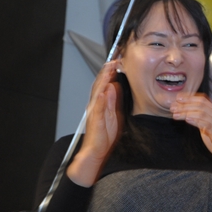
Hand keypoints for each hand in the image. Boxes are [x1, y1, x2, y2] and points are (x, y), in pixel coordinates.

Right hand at [68, 62, 121, 185]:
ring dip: (103, 80)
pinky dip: (100, 98)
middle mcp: (95, 105)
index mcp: (100, 103)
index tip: (116, 62)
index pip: (104, 84)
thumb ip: (112, 100)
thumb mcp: (113, 113)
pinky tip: (104, 90)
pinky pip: (98, 108)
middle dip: (106, 72)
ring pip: (98, 92)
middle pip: (100, 84)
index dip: (109, 72)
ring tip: (109, 70)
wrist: (96, 150)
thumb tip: (113, 86)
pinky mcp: (96, 120)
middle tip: (114, 60)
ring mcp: (94, 112)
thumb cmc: (104, 134)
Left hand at [169, 95, 211, 194]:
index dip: (189, 98)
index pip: (202, 100)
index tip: (177, 99)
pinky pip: (206, 123)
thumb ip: (201, 120)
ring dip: (186, 112)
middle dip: (185, 105)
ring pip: (202, 112)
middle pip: (201, 104)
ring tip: (175, 115)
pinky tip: (187, 119)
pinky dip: (195, 120)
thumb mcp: (208, 129)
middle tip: (172, 108)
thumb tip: (186, 114)